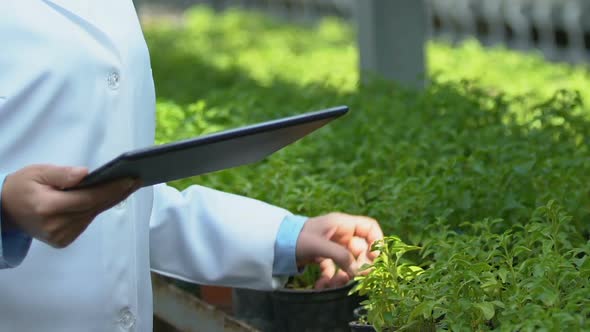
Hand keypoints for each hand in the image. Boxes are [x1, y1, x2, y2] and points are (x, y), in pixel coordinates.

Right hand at [1, 164, 139, 247]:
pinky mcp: (63, 241)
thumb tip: (86, 173)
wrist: (5, 210)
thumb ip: (62, 174)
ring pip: (93, 214)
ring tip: (128, 184)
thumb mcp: (37, 172)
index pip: (88, 198)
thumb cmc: (23, 186)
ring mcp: (60, 236)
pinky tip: (108, 195)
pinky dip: (96, 208)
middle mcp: (55, 225)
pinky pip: (86, 221)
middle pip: (95, 207)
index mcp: (48, 207)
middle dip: (117, 192)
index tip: (130, 178)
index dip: (112, 188)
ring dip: (109, 199)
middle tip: (137, 179)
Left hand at [295, 212, 382, 288]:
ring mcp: (332, 246)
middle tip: (356, 278)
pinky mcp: (322, 257)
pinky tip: (321, 286)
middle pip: (361, 250)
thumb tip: (357, 271)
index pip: (369, 228)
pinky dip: (329, 279)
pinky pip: (334, 269)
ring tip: (333, 285)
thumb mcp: (319, 245)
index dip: (376, 242)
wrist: (274, 244)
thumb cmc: (297, 238)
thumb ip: (340, 256)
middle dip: (359, 266)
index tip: (375, 258)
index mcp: (341, 224)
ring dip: (344, 276)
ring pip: (348, 263)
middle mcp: (340, 234)